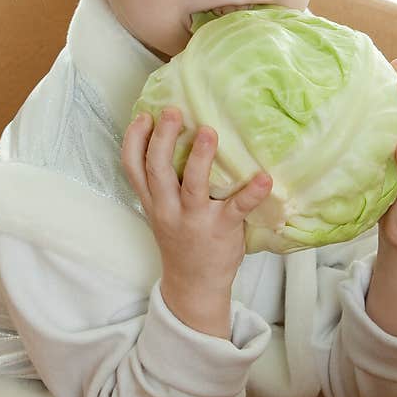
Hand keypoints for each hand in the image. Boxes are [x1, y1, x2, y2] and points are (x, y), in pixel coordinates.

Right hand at [121, 107, 272, 332]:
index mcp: (153, 201)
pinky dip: (251, 194)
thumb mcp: (162, 212)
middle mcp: (168, 209)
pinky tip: (263, 179)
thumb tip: (173, 136)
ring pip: (192, 186)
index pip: (132, 168)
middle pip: (157, 170)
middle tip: (172, 111)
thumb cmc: (182, 239)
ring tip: (208, 132)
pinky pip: (236, 209)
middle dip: (161, 139)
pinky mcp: (222, 230)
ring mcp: (195, 220)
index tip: (143, 115)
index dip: (133, 140)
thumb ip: (163, 183)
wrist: (194, 285)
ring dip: (199, 158)